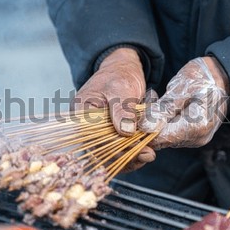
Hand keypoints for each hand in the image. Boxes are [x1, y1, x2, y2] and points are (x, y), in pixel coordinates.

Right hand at [72, 47, 154, 170]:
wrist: (124, 71)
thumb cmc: (118, 75)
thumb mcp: (120, 89)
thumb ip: (122, 110)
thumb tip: (126, 132)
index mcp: (81, 114)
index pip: (94, 139)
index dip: (114, 148)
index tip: (137, 148)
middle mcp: (87, 127)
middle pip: (102, 151)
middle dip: (126, 156)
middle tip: (148, 155)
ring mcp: (99, 133)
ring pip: (111, 154)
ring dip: (130, 158)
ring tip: (149, 155)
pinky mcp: (111, 136)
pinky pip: (119, 150)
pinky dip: (132, 153)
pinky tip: (145, 151)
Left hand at [139, 56, 229, 148]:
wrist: (224, 77)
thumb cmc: (204, 77)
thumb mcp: (182, 88)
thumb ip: (164, 109)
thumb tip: (145, 127)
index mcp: (197, 127)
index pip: (161, 139)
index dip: (143, 130)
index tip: (134, 114)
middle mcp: (197, 138)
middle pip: (162, 140)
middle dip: (149, 123)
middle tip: (147, 100)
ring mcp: (195, 138)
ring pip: (164, 136)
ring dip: (155, 120)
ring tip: (155, 98)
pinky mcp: (192, 135)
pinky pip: (171, 132)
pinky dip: (163, 120)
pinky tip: (163, 104)